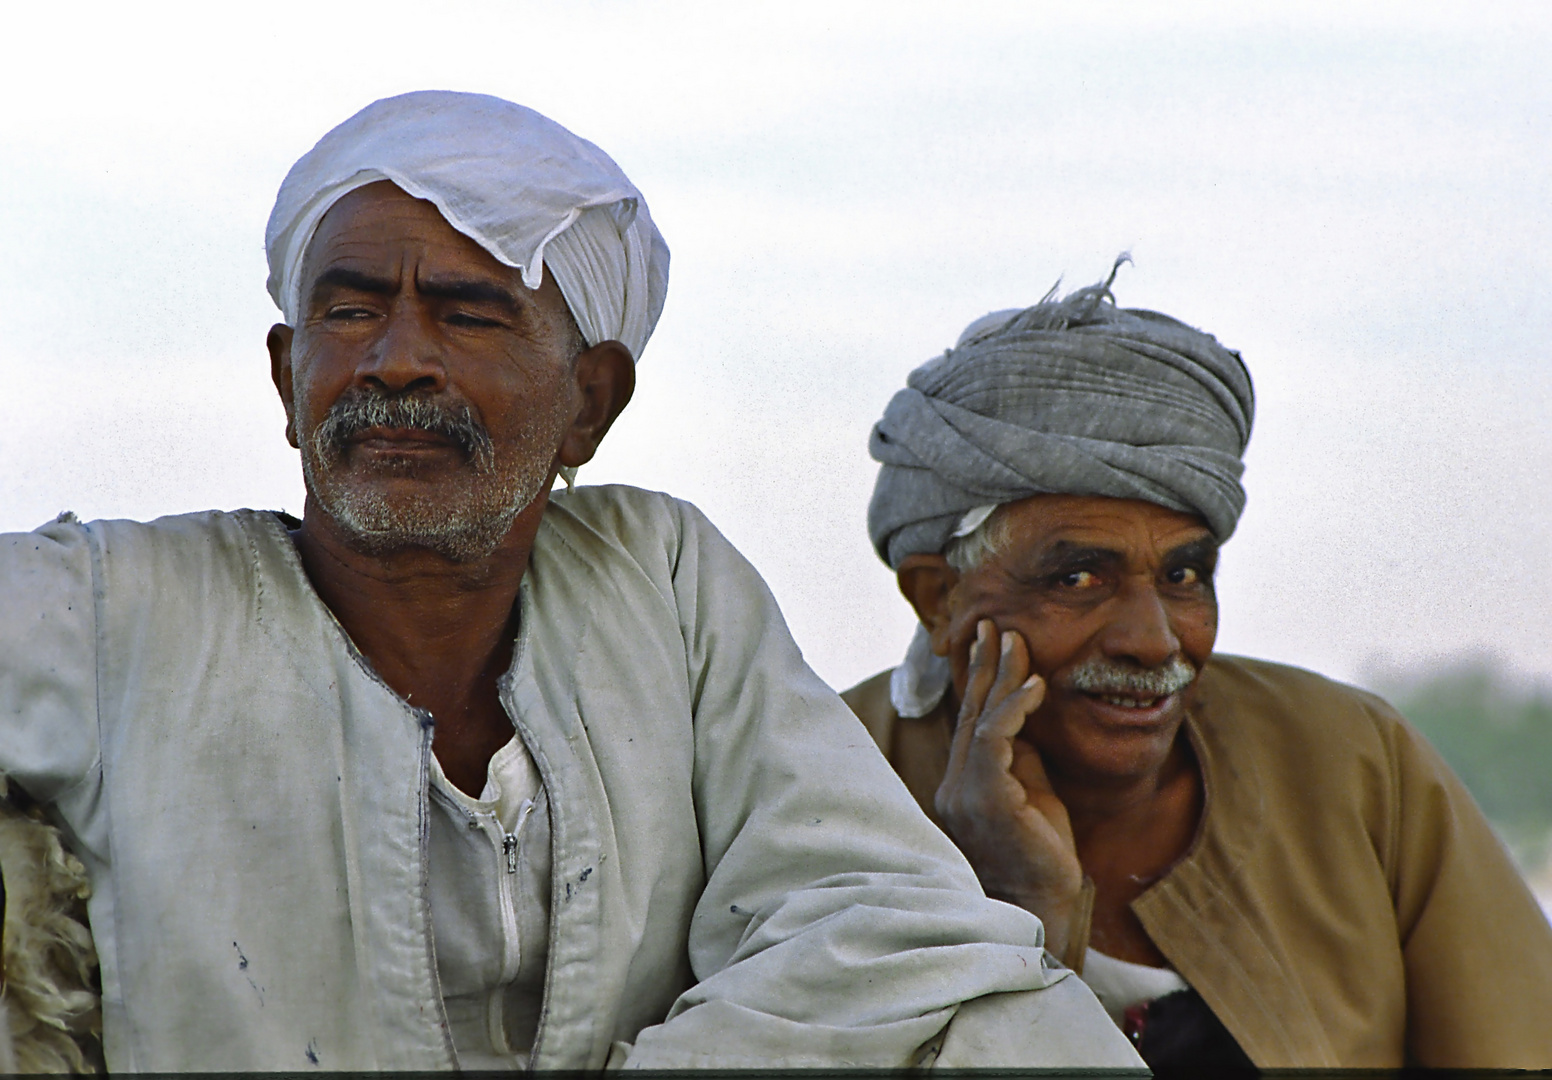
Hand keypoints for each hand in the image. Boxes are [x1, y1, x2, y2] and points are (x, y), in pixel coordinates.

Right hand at [934, 620, 1085, 957]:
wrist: (1042, 903)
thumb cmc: (1042, 853)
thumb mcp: (1032, 791)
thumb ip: (1022, 754)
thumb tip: (1024, 710)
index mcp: (964, 782)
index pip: (971, 721)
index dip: (981, 679)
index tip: (991, 641)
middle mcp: (955, 783)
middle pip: (970, 711)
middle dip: (983, 664)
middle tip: (993, 623)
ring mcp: (965, 791)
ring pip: (980, 719)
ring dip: (999, 676)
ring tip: (1014, 640)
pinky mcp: (985, 797)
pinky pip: (994, 739)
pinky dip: (1015, 707)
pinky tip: (1035, 684)